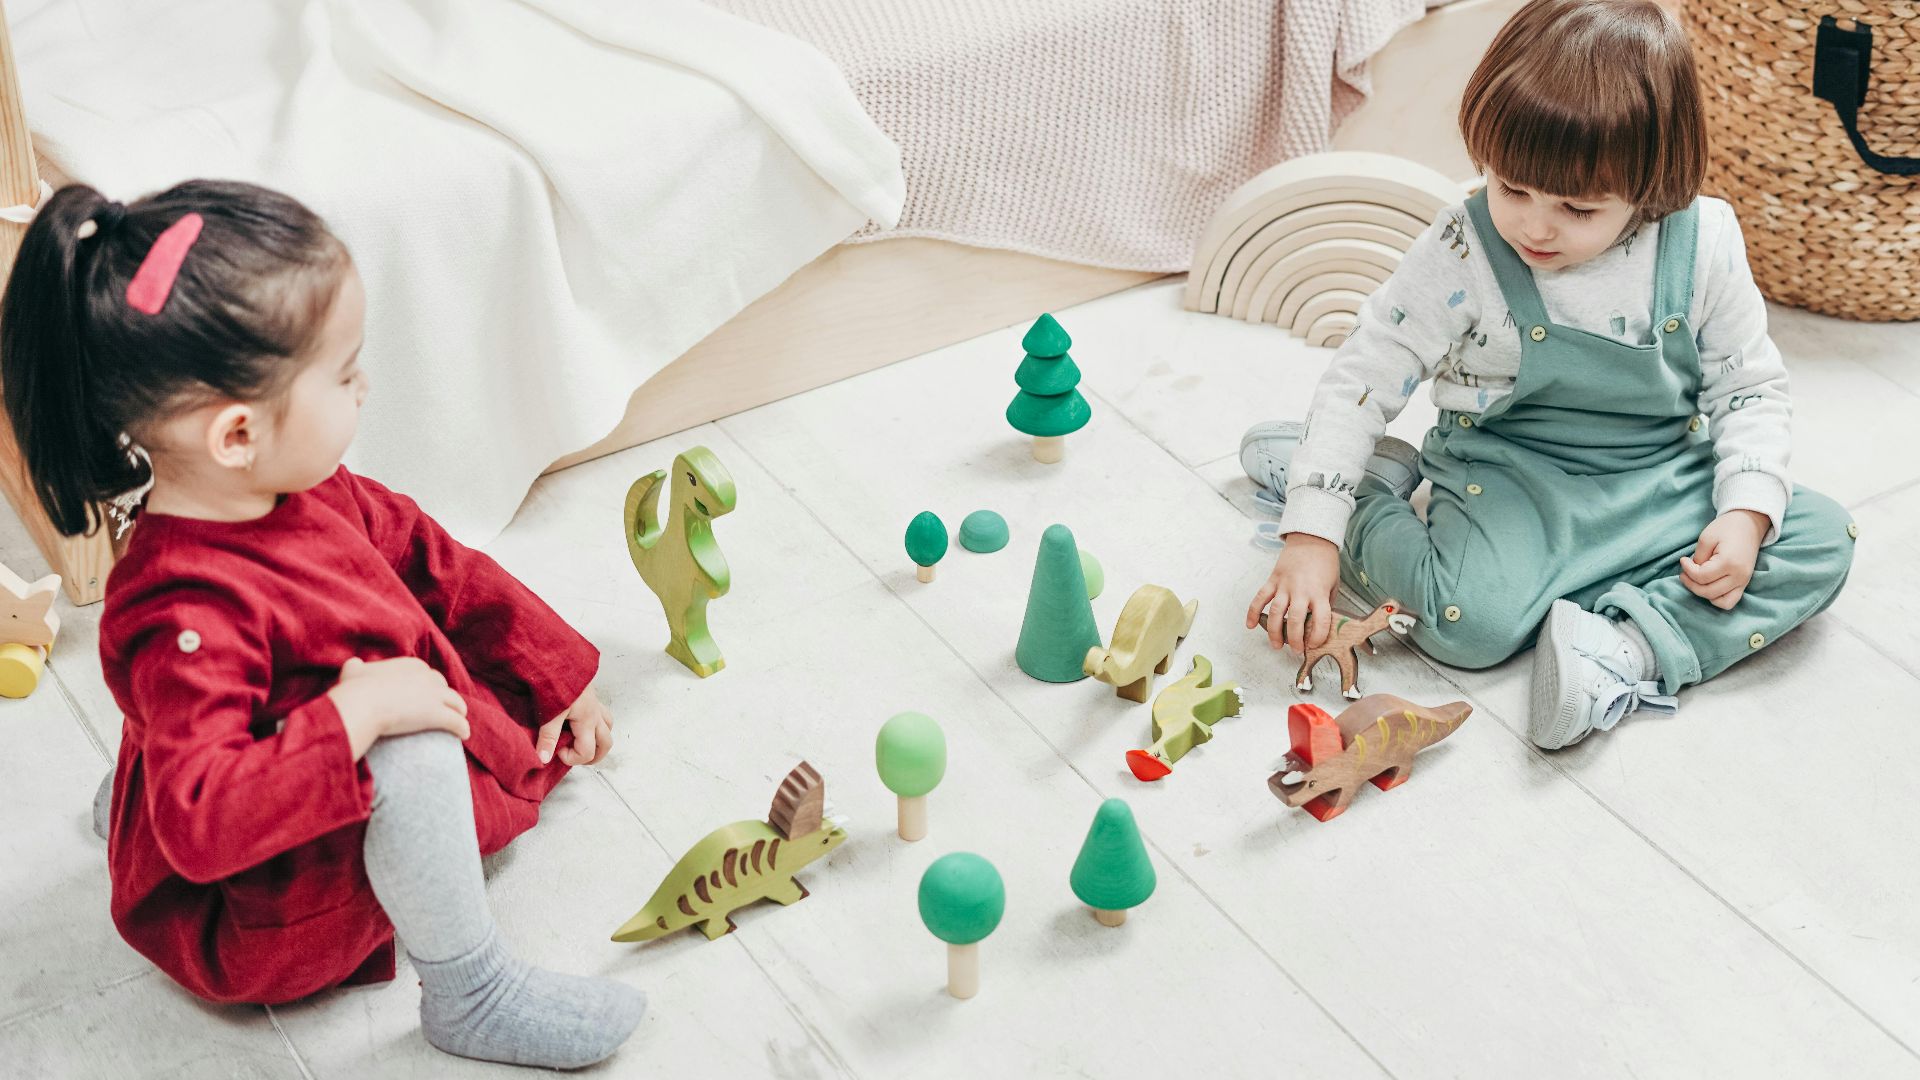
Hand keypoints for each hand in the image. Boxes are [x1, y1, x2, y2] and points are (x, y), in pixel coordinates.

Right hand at [329, 657, 469, 759]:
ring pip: (456, 703)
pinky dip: (463, 728)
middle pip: (444, 687)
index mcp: (412, 665)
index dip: (430, 686)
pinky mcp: (438, 714)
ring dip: (459, 711)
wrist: (363, 704)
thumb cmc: (356, 690)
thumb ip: (355, 667)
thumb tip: (354, 664)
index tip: (427, 695)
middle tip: (444, 708)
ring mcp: (435, 695)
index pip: (428, 674)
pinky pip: (457, 722)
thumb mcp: (353, 672)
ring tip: (459, 720)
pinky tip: (464, 735)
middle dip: (446, 697)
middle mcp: (428, 677)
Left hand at [536, 686, 613, 766]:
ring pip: (608, 727)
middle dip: (593, 756)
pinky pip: (602, 713)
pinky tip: (581, 722)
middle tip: (574, 756)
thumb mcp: (549, 713)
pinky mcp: (591, 695)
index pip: (588, 751)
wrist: (559, 655)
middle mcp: (595, 714)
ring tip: (581, 742)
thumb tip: (543, 759)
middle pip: (606, 744)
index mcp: (587, 720)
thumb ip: (547, 737)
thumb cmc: (557, 681)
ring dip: (598, 739)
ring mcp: (595, 704)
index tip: (556, 751)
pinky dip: (597, 723)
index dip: (572, 758)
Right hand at [1246, 533, 1341, 654]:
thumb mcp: (1333, 584)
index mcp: (1319, 593)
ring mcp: (1284, 585)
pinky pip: (1260, 598)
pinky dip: (1253, 612)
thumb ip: (1325, 604)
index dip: (1317, 637)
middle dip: (1294, 640)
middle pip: (1295, 621)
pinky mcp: (1273, 580)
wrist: (1312, 539)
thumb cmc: (1325, 562)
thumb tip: (1318, 624)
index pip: (1320, 620)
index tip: (1314, 644)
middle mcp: (1301, 590)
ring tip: (1276, 645)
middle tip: (1294, 650)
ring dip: (1274, 632)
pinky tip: (1250, 625)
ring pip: (1276, 613)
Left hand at [1681, 510, 1767, 610]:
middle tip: (1684, 572)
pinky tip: (1707, 586)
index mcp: (1729, 562)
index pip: (1701, 577)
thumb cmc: (1726, 528)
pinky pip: (1729, 601)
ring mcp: (1744, 581)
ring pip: (1719, 601)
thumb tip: (1693, 573)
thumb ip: (1698, 558)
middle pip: (1708, 591)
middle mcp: (1739, 575)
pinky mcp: (1744, 583)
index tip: (1683, 560)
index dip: (1687, 570)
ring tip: (1694, 580)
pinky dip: (1716, 599)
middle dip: (1691, 583)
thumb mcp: (1707, 538)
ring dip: (1702, 593)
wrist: (1749, 524)